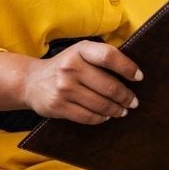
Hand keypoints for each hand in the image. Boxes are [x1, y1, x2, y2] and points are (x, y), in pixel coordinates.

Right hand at [21, 40, 141, 124]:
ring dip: (116, 110)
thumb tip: (133, 75)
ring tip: (122, 111)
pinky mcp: (58, 106)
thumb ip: (101, 58)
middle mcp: (70, 67)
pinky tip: (104, 116)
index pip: (109, 57)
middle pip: (109, 86)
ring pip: (101, 104)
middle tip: (133, 102)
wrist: (30, 82)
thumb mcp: (79, 54)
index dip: (128, 68)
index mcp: (79, 50)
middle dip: (126, 97)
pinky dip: (101, 118)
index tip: (138, 78)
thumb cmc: (64, 67)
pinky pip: (88, 117)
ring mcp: (63, 88)